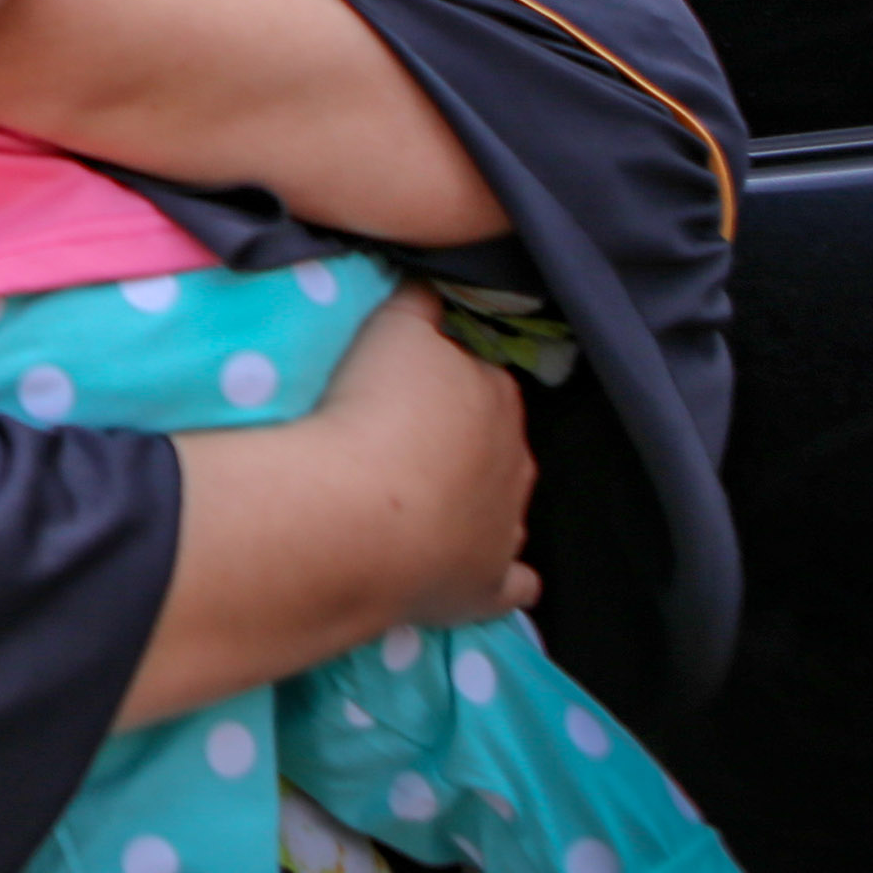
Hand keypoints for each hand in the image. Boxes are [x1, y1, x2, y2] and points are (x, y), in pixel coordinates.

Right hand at [125, 285, 535, 725]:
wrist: (358, 514)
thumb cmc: (373, 411)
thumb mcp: (393, 328)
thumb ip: (419, 303)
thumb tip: (434, 286)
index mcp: (494, 396)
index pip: (478, 375)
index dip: (443, 378)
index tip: (405, 383)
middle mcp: (514, 462)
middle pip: (495, 441)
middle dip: (464, 440)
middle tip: (403, 440)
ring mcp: (504, 528)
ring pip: (505, 505)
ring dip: (477, 501)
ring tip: (423, 501)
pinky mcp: (486, 587)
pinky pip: (514, 583)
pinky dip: (508, 579)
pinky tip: (497, 577)